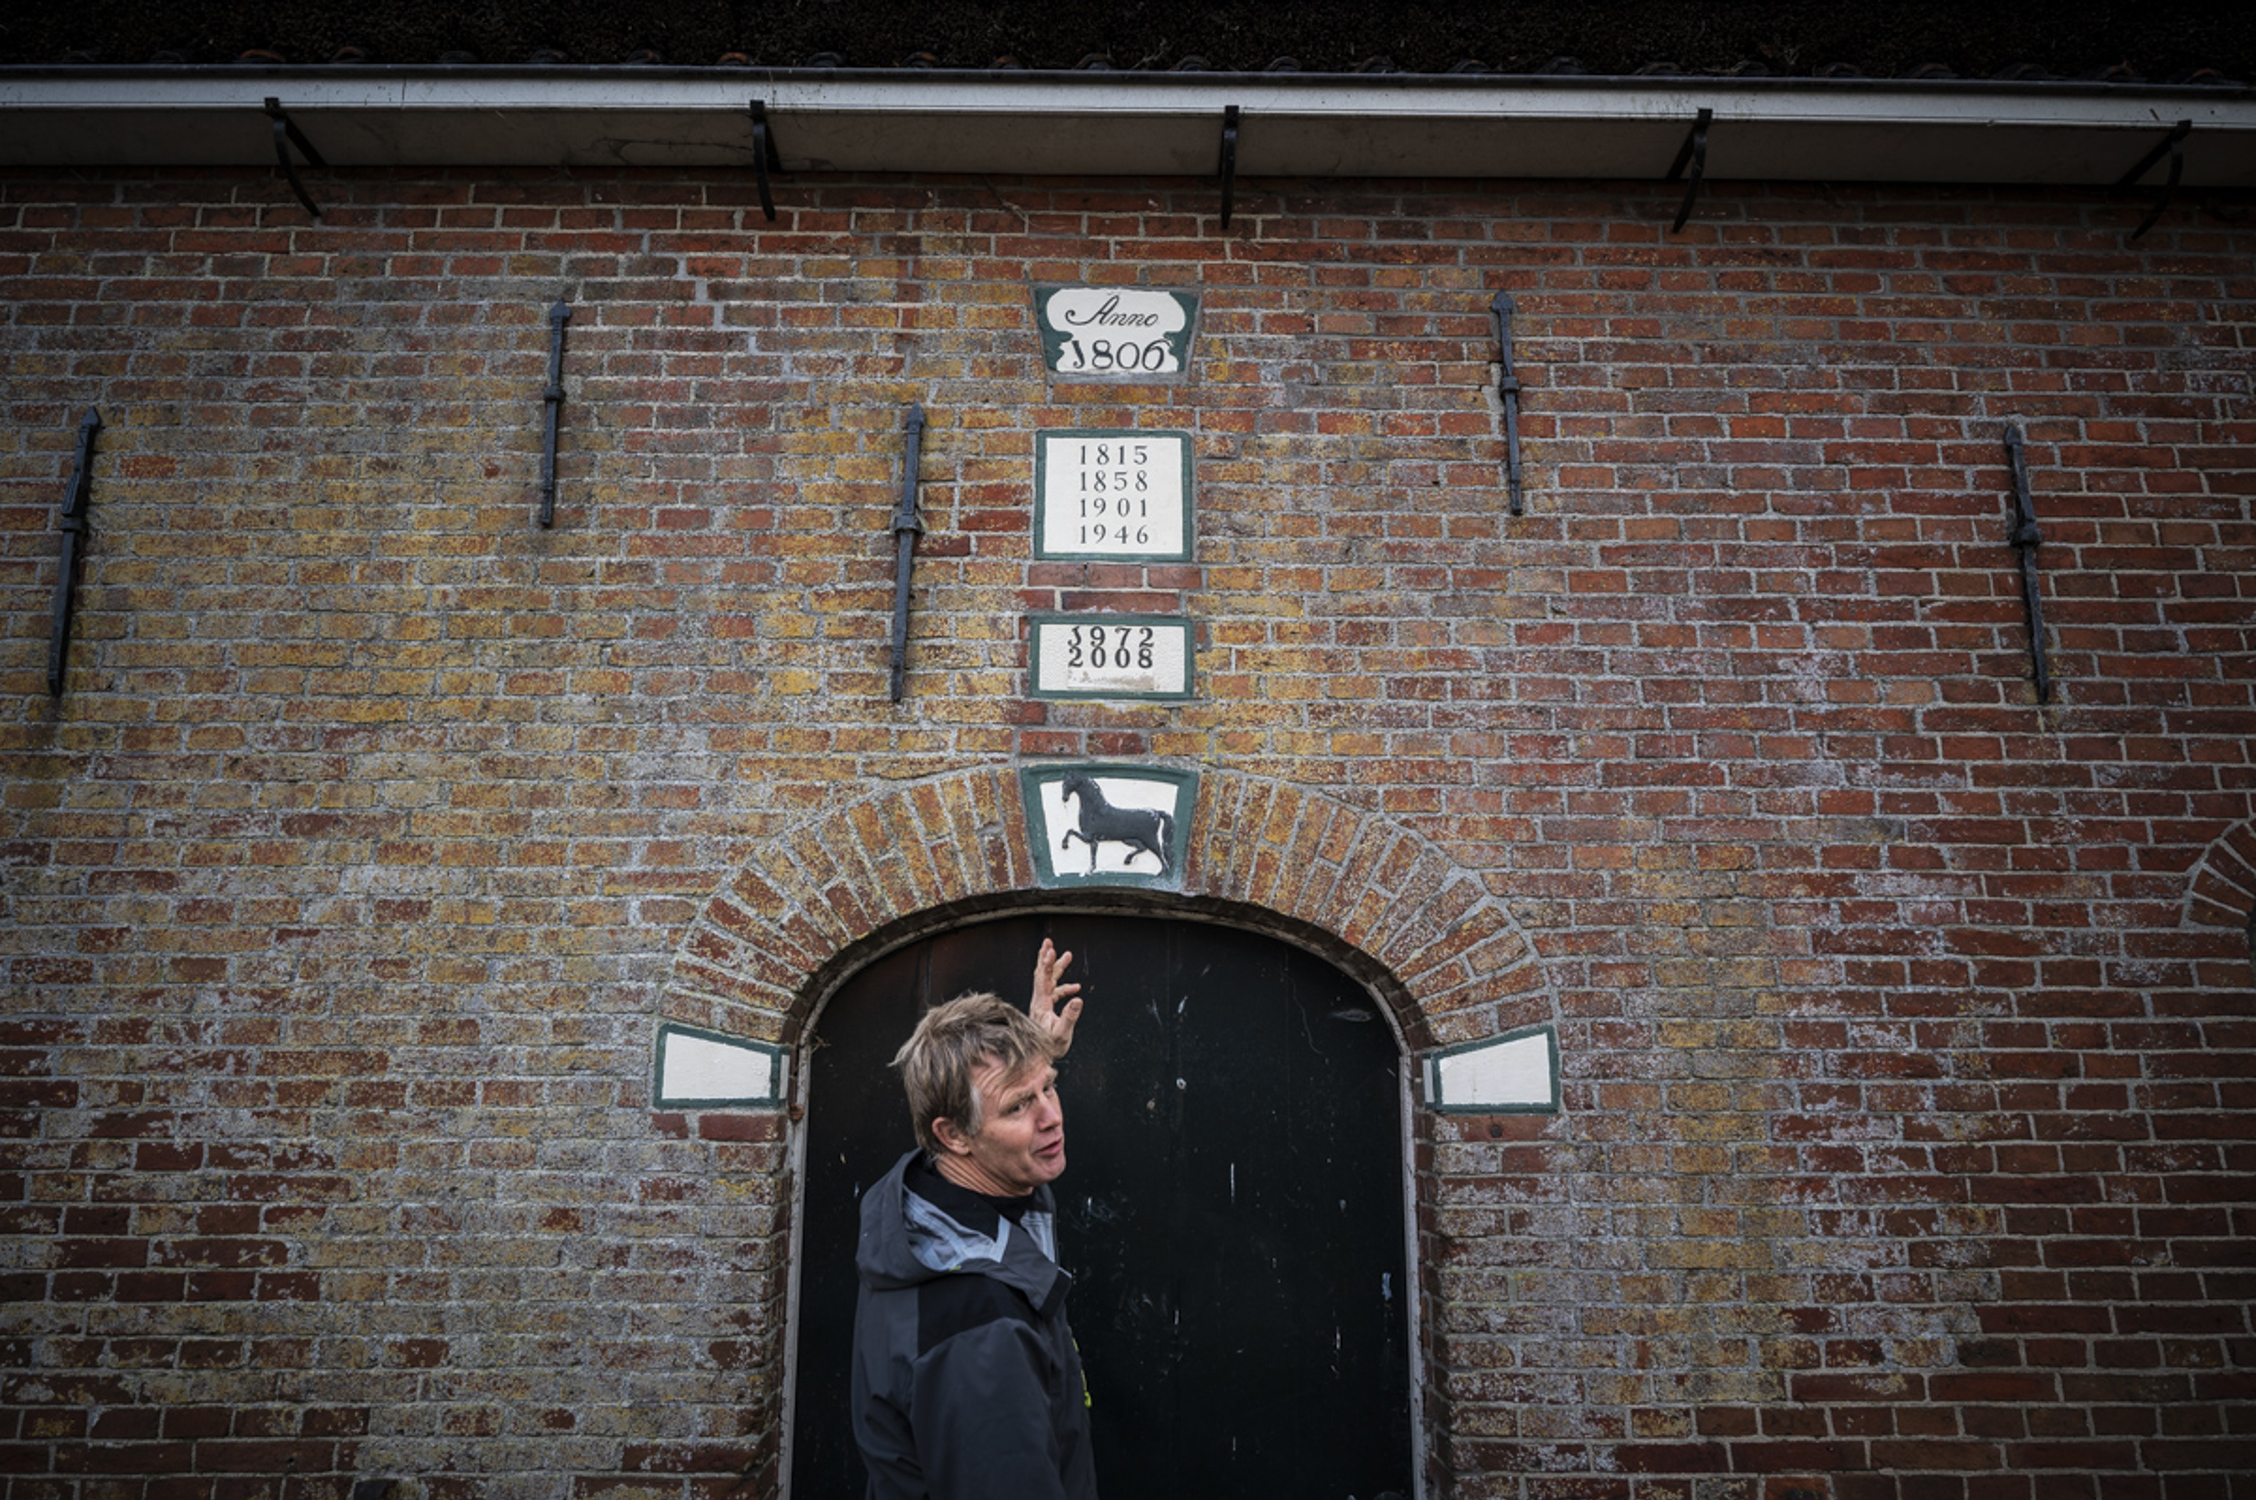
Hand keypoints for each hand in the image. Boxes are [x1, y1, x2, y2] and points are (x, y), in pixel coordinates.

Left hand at [1029, 938, 1081, 1055]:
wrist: (1039, 1058)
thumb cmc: (1049, 1048)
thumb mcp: (1062, 1034)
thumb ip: (1069, 1016)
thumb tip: (1077, 999)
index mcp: (1041, 1004)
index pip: (1043, 979)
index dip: (1047, 964)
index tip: (1050, 949)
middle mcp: (1039, 1001)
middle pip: (1042, 975)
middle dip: (1046, 958)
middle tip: (1049, 942)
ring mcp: (1042, 1004)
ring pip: (1049, 981)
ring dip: (1057, 968)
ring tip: (1067, 955)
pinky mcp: (1046, 1009)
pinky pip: (1055, 992)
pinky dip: (1065, 987)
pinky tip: (1075, 988)